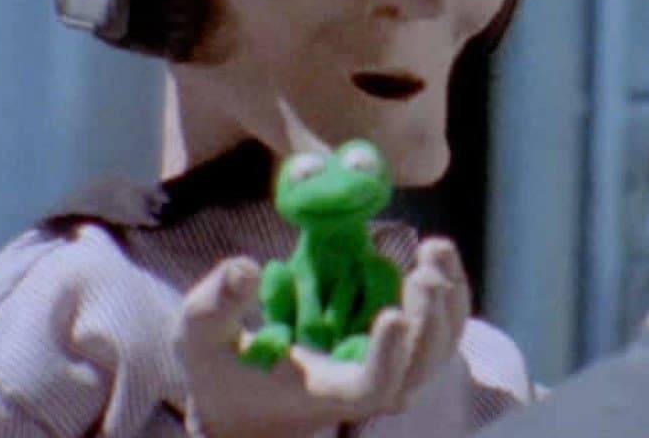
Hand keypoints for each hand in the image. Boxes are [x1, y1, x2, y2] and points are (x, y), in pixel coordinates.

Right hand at [173, 238, 471, 437]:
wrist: (243, 399)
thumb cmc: (220, 368)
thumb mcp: (200, 335)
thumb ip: (216, 303)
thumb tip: (245, 268)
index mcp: (325, 392)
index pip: (371, 387)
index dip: (388, 356)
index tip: (391, 315)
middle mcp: (366, 389)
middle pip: (421, 366)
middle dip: (429, 317)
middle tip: (424, 268)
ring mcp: (386, 368)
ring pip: (439, 347)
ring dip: (447, 300)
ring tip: (437, 249)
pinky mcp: (395, 347)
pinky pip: (436, 327)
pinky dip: (445, 292)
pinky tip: (435, 252)